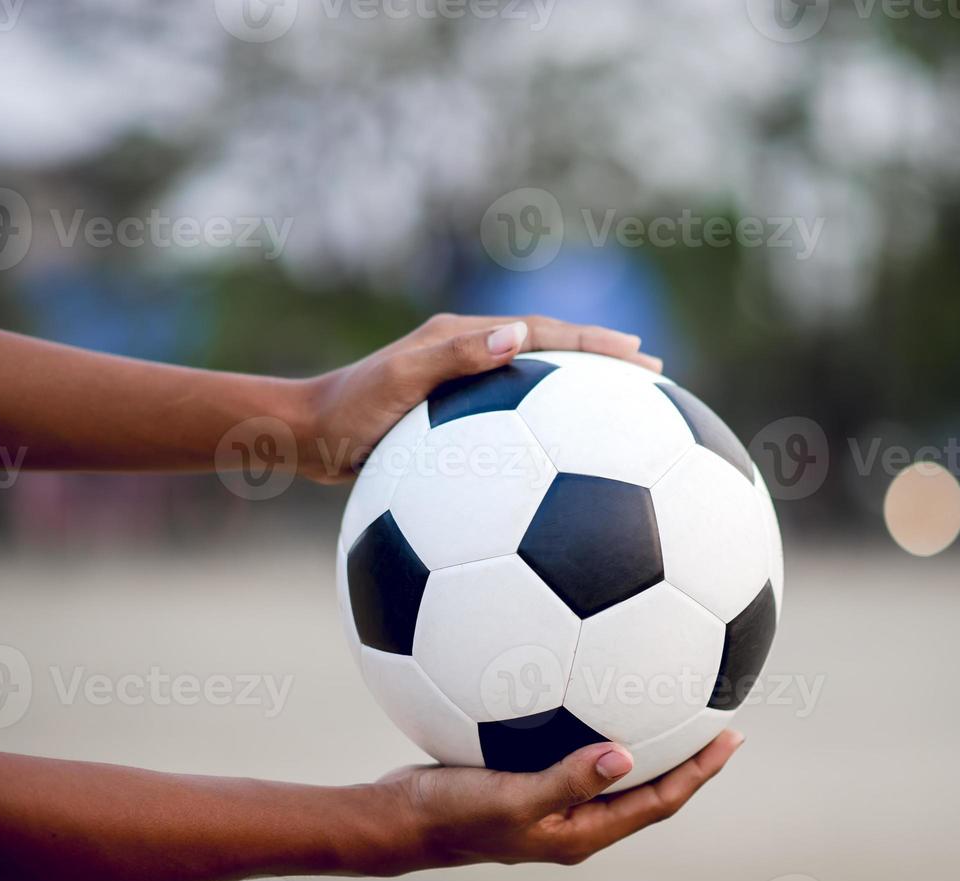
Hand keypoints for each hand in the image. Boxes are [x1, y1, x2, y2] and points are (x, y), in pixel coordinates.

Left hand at [297, 314, 662, 482]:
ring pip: (536, 387)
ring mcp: (464, 387)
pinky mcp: (454, 420)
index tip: (638, 356)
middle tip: (652, 375)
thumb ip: (454, 360)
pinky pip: (514, 421)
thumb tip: (517, 335)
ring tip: (625, 412)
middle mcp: (468, 355)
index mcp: (462, 338)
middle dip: (602, 360)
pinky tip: (566, 465)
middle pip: (549, 353)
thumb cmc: (346, 414)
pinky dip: (548, 431)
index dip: (593, 344)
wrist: (306, 436)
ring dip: (581, 394)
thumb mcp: (398, 383)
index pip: (542, 335)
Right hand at [370, 730, 742, 874]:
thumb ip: (566, 779)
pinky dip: (594, 722)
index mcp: (582, 833)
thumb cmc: (449, 813)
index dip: (699, 772)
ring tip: (671, 696)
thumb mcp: (509, 797)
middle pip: (647, 787)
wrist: (398, 819)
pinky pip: (576, 750)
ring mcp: (553, 801)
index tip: (731, 737)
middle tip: (719, 716)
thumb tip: (624, 754)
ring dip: (646, 738)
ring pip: (614, 768)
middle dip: (687, 754)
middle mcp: (575, 820)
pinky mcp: (528, 778)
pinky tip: (590, 681)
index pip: (658, 802)